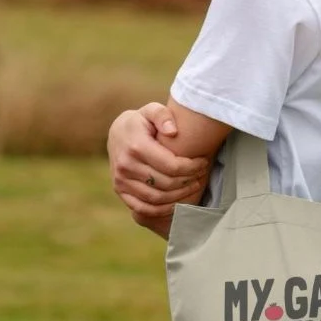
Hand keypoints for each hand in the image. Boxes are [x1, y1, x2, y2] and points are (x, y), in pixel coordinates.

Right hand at [108, 103, 209, 218]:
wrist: (117, 133)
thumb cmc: (141, 121)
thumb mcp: (151, 110)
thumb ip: (163, 115)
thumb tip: (173, 132)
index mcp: (136, 146)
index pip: (171, 166)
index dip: (192, 167)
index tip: (203, 162)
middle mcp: (126, 165)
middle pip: (166, 183)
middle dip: (188, 181)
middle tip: (201, 174)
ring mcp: (120, 180)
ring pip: (156, 198)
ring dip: (179, 196)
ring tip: (193, 186)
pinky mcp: (119, 190)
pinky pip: (142, 208)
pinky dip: (162, 210)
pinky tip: (176, 202)